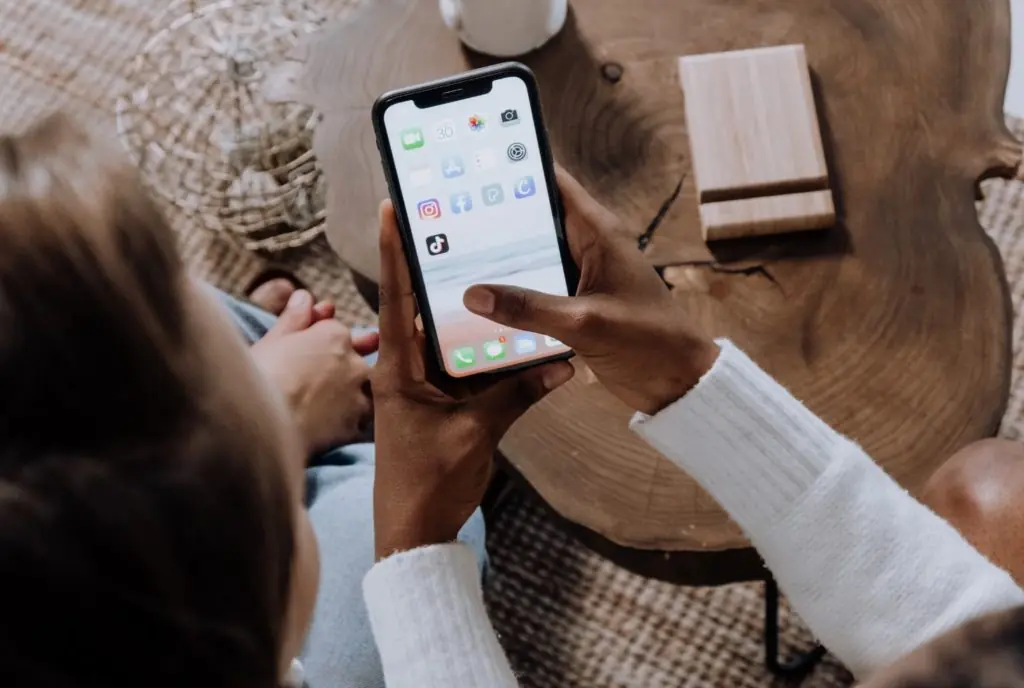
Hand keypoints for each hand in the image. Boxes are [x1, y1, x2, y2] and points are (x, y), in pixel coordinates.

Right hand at [251, 289, 377, 455]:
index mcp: (334, 336)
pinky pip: (360, 421)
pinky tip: (330, 427)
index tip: (305, 352)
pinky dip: (349, 422)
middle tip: (315, 381)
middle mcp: (354, 362)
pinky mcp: (356, 425)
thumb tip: (305, 296)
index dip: (320, 341)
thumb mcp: (272, 341)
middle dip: (343, 367)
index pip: (336, 332)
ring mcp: (359, 394)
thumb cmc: (259, 378)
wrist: (262, 424)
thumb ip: (294, 318)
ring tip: (325, 406)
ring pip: (365, 391)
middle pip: (356, 360)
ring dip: (353, 394)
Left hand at [371, 201, 573, 558]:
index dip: (394, 253)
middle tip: (461, 227)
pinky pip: (467, 368)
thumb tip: (561, 364)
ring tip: (498, 272)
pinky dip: (488, 354)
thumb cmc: (429, 485)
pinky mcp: (442, 405)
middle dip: (441, 271)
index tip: (390, 209)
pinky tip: (518, 337)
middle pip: (425, 310)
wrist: (416, 534)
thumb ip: (516, 395)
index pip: (395, 299)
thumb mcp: (476, 435)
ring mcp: (424, 388)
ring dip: (472, 315)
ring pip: (451, 339)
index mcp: (400, 371)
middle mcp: (407, 370)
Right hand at [463, 168, 719, 414]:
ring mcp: (578, 275)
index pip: (551, 181)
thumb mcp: (584, 323)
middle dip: (492, 216)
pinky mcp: (574, 303)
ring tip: (447, 253)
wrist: (678, 383)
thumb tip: (473, 294)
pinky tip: (476, 298)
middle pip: (531, 218)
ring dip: (497, 258)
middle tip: (443, 215)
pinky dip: (510, 290)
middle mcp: (586, 245)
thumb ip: (529, 308)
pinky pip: (535, 287)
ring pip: (530, 256)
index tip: (471, 164)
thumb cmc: (648, 342)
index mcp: (597, 232)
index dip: (514, 167)